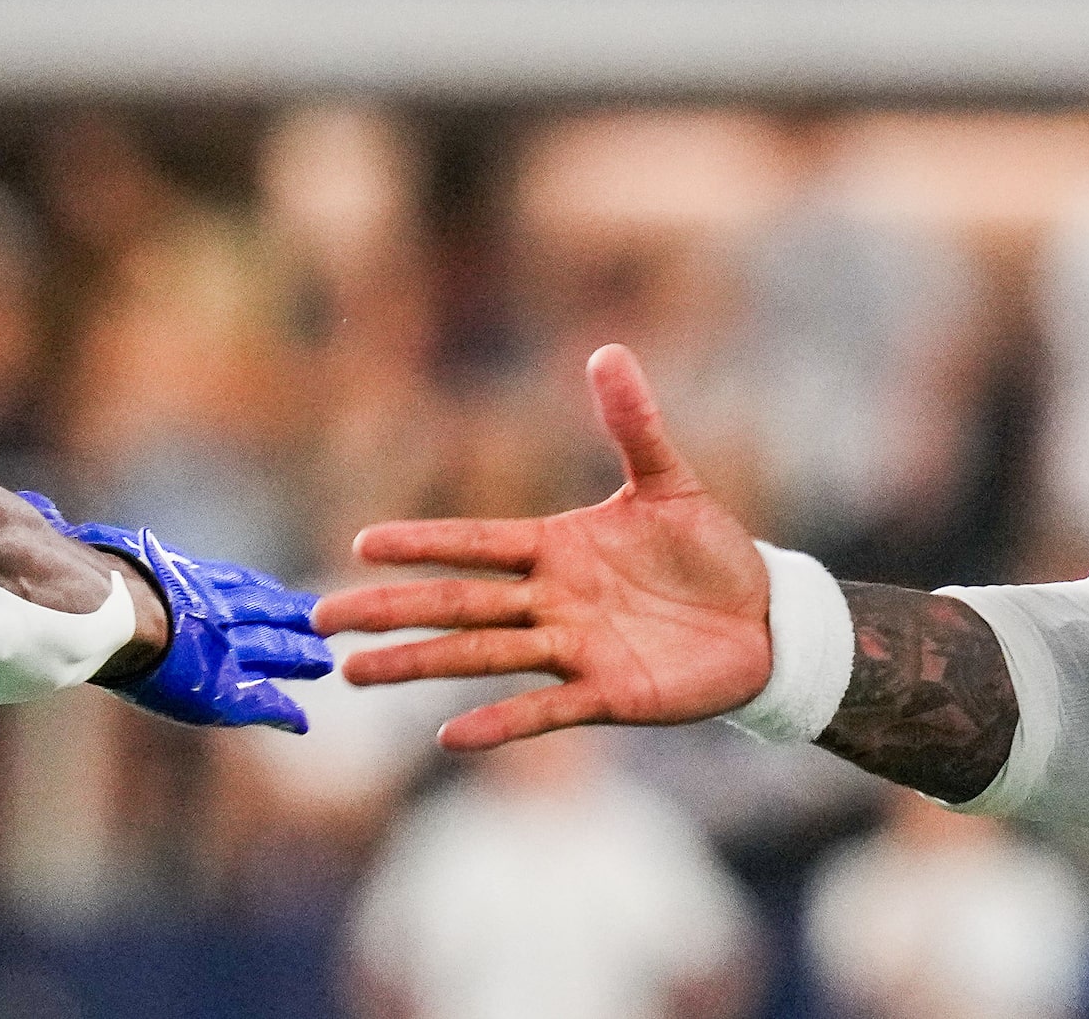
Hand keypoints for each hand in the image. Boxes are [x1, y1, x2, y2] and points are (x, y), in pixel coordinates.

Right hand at [21, 493, 333, 732]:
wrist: (93, 614)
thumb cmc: (71, 582)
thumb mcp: (62, 546)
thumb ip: (55, 530)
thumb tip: (33, 503)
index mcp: (172, 577)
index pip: (220, 580)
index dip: (245, 586)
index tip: (266, 589)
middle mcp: (204, 605)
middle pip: (256, 610)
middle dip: (285, 616)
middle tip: (319, 620)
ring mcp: (216, 643)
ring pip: (269, 647)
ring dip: (296, 654)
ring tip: (322, 660)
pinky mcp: (220, 683)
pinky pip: (257, 698)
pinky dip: (277, 709)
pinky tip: (299, 721)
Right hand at [311, 344, 769, 750]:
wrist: (764, 620)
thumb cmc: (708, 550)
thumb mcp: (669, 481)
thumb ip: (632, 424)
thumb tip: (608, 352)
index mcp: (555, 547)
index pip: (474, 543)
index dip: (422, 544)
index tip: (364, 545)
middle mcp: (550, 600)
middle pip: (457, 603)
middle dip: (391, 610)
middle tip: (324, 619)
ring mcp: (572, 650)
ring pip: (481, 656)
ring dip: (419, 665)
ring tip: (357, 676)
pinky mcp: (607, 694)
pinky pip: (544, 711)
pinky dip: (499, 723)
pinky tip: (449, 736)